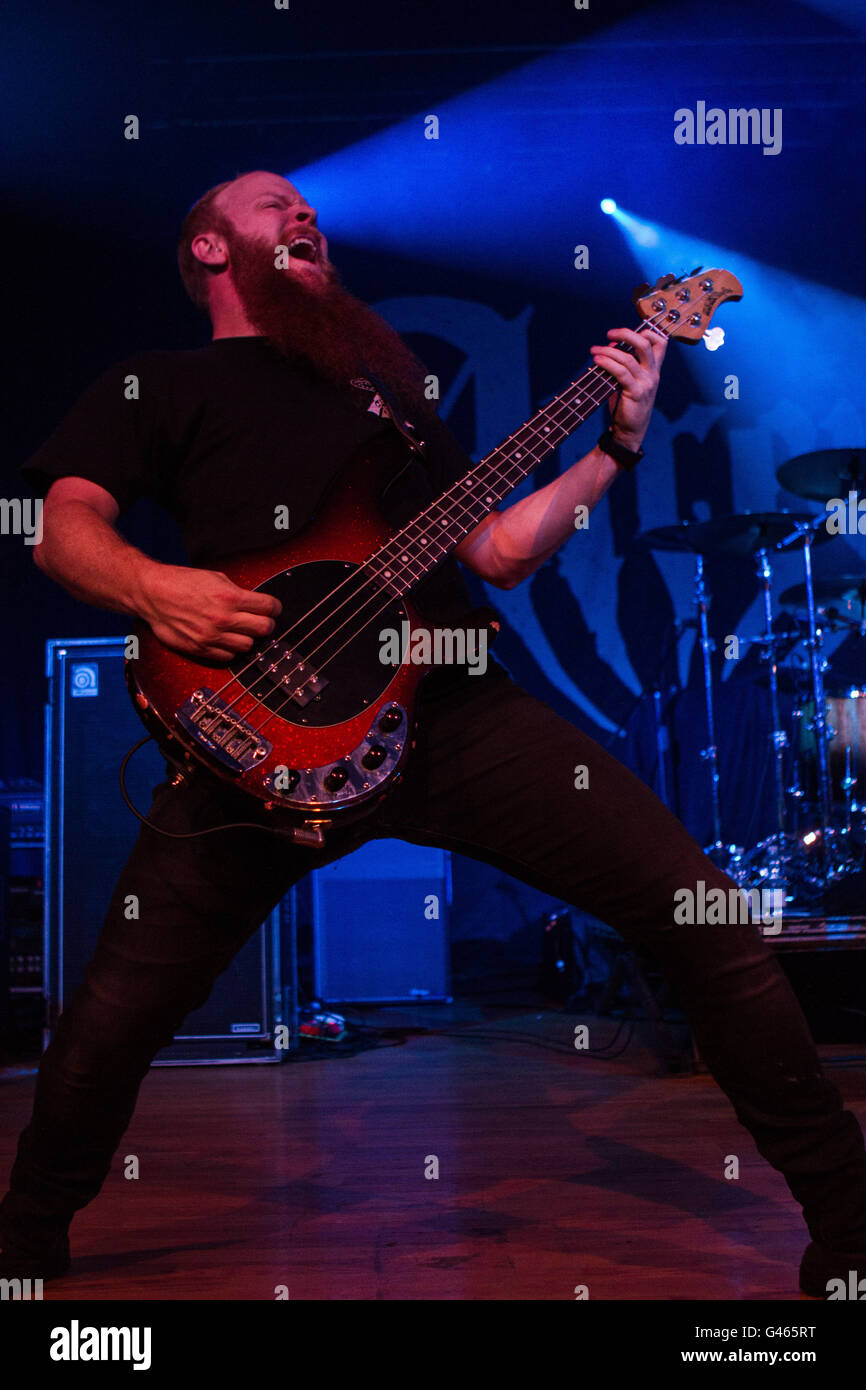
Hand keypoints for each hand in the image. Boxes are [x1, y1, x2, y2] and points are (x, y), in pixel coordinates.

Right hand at [136, 563, 281, 662]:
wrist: (152, 594)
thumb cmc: (181, 582)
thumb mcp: (215, 578)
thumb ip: (237, 592)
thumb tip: (255, 603)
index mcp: (230, 597)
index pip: (268, 607)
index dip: (274, 607)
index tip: (273, 608)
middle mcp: (223, 619)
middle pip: (264, 629)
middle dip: (265, 623)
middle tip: (260, 620)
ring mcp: (212, 636)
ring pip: (248, 646)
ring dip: (247, 638)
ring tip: (240, 630)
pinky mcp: (200, 649)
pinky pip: (228, 657)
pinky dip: (230, 649)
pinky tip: (226, 639)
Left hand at [589, 326, 667, 450]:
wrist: (629, 432)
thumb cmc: (626, 406)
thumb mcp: (627, 382)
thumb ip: (622, 364)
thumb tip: (610, 344)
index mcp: (653, 370)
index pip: (661, 343)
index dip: (647, 331)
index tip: (627, 332)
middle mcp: (653, 374)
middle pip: (646, 344)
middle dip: (627, 334)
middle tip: (609, 333)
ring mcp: (646, 384)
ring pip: (629, 358)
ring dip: (609, 351)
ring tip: (595, 350)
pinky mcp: (636, 393)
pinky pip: (621, 372)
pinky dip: (608, 363)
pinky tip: (597, 360)